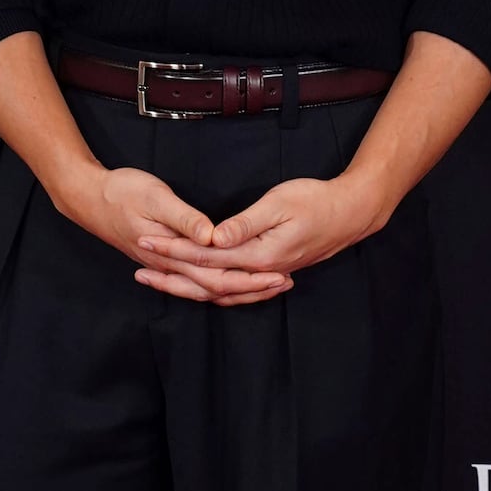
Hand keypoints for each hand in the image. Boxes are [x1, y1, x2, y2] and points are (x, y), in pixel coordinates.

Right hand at [54, 161, 295, 305]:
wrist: (87, 197)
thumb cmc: (121, 192)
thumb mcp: (155, 197)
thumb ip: (185, 219)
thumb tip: (213, 236)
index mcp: (172, 253)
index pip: (218, 276)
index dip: (250, 278)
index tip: (278, 275)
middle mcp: (169, 267)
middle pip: (216, 289)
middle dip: (251, 289)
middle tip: (283, 283)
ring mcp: (164, 266)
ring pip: (205, 290)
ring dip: (236, 291)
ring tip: (265, 287)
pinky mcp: (162, 261)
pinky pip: (193, 283)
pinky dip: (214, 288)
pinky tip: (227, 286)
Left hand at [136, 171, 387, 291]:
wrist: (352, 213)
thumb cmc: (317, 201)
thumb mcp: (279, 203)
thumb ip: (244, 223)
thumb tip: (213, 238)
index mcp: (259, 255)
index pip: (206, 257)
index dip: (174, 250)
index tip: (147, 242)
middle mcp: (260, 271)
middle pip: (207, 281)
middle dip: (171, 274)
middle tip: (138, 268)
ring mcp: (267, 273)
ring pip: (219, 290)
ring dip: (187, 285)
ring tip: (157, 279)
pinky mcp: (270, 270)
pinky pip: (233, 287)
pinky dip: (210, 288)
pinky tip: (195, 284)